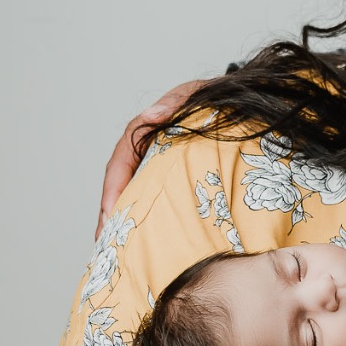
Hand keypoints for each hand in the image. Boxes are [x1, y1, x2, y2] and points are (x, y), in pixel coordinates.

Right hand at [96, 78, 207, 236]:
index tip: (110, 212)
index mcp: (145, 133)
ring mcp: (160, 167)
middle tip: (106, 244)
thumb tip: (153, 115)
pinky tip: (150, 241)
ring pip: (138, 196)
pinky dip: (150, 219)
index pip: (121, 162)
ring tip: (119, 250)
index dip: (113, 188)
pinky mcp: (176, 179)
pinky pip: (159, 199)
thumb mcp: (194, 95)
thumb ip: (175, 102)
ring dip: (127, 221)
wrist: (240, 104)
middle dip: (112, 214)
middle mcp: (147, 153)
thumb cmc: (214, 99)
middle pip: (122, 185)